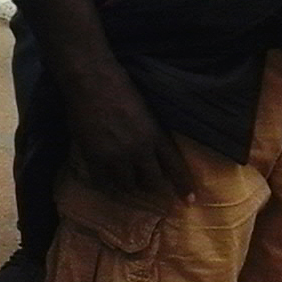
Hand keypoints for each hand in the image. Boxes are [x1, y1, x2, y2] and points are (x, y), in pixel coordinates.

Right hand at [70, 69, 196, 202]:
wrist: (91, 81)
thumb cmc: (120, 87)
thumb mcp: (146, 111)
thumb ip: (151, 134)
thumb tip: (154, 155)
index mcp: (155, 135)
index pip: (175, 167)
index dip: (183, 186)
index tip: (189, 201)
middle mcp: (140, 150)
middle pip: (152, 183)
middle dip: (151, 186)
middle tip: (148, 189)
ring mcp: (116, 156)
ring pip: (127, 185)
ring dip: (127, 184)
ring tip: (123, 180)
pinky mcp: (95, 157)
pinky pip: (102, 181)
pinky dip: (104, 181)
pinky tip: (103, 178)